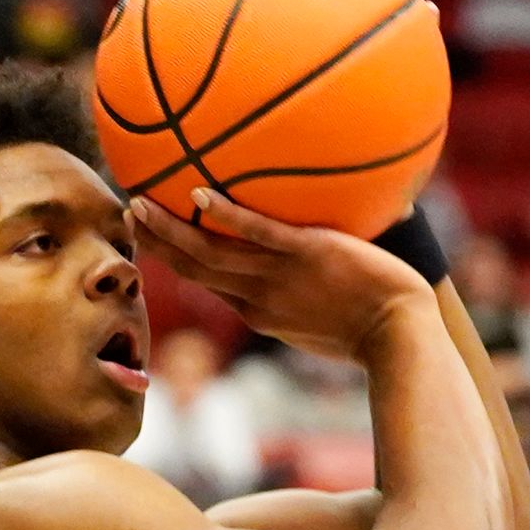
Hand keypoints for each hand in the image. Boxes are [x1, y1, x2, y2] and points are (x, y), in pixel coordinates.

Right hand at [131, 187, 430, 365]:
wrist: (401, 336)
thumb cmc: (375, 329)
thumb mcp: (326, 321)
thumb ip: (304, 294)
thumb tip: (303, 266)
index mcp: (260, 312)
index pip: (207, 285)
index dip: (174, 263)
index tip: (151, 242)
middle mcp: (259, 297)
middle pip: (194, 269)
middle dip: (157, 244)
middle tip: (128, 215)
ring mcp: (280, 276)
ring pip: (210, 254)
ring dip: (171, 230)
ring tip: (140, 203)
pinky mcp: (307, 254)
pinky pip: (258, 233)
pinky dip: (226, 216)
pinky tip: (200, 193)